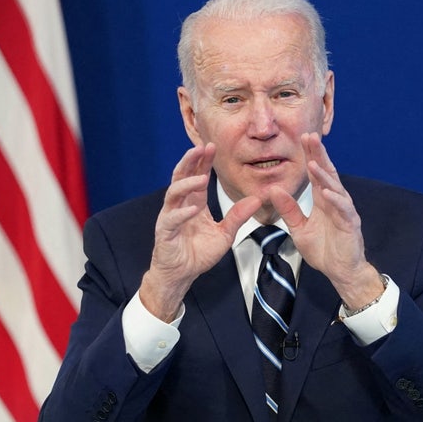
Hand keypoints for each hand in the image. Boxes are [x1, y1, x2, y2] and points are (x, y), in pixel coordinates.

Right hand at [141, 143, 260, 320]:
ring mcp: (170, 217)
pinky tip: (193, 208)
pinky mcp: (165, 232)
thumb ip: (238, 216)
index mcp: (194, 203)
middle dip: (191, 161)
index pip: (197, 176)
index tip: (213, 146)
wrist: (182, 274)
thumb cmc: (198, 253)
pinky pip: (171, 219)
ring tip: (202, 177)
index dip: (203, 161)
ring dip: (187, 183)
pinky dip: (182, 213)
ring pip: (173, 193)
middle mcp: (180, 205)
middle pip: (182, 176)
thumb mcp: (225, 233)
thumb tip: (257, 199)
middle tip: (203, 148)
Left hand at [269, 133, 383, 307]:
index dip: (309, 155)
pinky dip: (335, 199)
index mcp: (322, 200)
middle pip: (326, 173)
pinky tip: (327, 191)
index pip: (315, 173)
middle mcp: (334, 201)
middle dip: (318, 154)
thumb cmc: (323, 250)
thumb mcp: (299, 228)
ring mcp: (344, 211)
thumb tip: (274, 190)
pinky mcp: (350, 224)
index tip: (302, 137)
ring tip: (314, 162)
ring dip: (324, 175)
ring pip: (335, 187)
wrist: (340, 271)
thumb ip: (288, 209)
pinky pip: (343, 209)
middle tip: (310, 136)